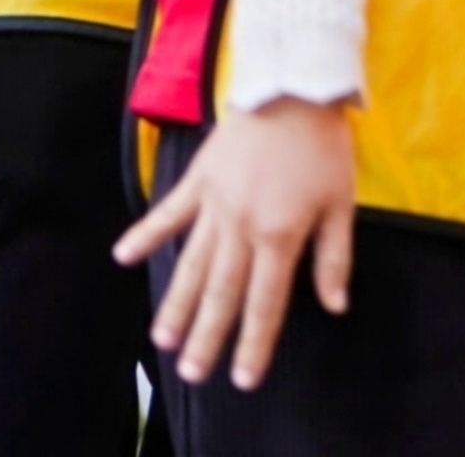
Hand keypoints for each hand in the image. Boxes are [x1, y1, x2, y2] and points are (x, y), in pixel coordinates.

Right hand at [115, 98, 358, 391]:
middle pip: (221, 292)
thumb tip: (334, 306)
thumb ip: (334, 258)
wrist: (292, 86)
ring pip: (191, 263)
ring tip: (162, 340)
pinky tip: (123, 257)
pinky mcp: (198, 179)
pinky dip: (145, 235)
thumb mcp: (341, 204)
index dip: (254, 343)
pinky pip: (168, 213)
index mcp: (279, 235)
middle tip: (192, 375)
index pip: (266, 303)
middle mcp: (241, 226)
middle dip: (207, 337)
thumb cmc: (322, 147)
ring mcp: (214, 203)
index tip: (242, 379)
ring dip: (176, 303)